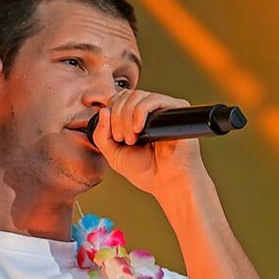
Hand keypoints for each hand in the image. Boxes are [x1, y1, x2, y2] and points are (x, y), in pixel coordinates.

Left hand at [92, 89, 207, 198]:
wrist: (167, 183)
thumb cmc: (145, 170)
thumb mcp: (113, 154)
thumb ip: (101, 134)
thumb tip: (102, 110)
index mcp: (136, 117)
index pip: (119, 99)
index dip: (110, 112)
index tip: (113, 136)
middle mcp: (150, 111)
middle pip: (126, 96)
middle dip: (117, 117)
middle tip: (121, 139)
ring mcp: (163, 109)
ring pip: (137, 96)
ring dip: (126, 117)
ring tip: (131, 139)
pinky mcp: (177, 109)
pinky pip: (154, 99)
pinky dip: (140, 112)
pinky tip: (138, 130)